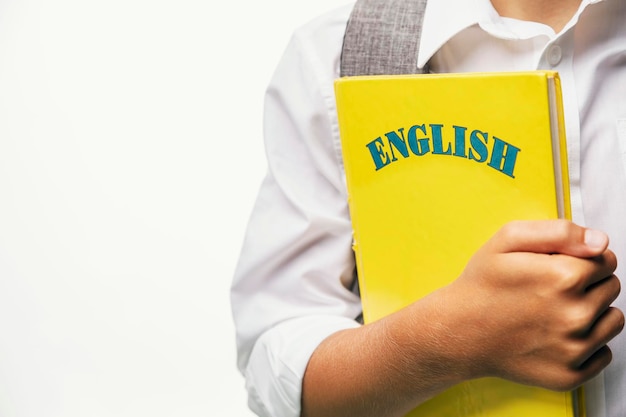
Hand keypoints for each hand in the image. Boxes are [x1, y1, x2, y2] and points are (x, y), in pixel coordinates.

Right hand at [440, 220, 623, 390]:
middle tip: (551, 288)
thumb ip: (559, 231)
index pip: (607, 260)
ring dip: (592, 313)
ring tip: (554, 311)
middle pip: (612, 288)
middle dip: (588, 284)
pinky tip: (556, 335)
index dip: (582, 259)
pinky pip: (603, 355)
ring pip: (613, 321)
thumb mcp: (508, 239)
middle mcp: (575, 315)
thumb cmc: (482, 285)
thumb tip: (600, 242)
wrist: (458, 331)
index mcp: (564, 277)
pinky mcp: (570, 375)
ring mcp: (574, 349)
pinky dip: (586, 345)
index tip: (557, 265)